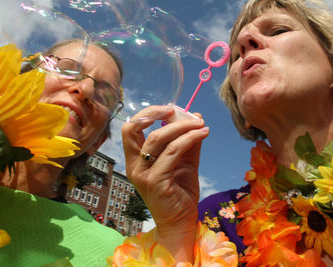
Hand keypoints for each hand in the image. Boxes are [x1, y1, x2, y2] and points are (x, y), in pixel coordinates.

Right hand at [122, 105, 208, 261]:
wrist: (182, 223)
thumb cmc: (180, 193)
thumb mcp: (184, 162)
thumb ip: (187, 141)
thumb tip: (195, 116)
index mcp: (135, 160)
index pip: (130, 129)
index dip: (147, 114)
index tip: (169, 108)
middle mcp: (134, 166)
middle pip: (134, 129)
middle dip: (155, 113)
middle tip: (178, 110)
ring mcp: (143, 175)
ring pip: (158, 138)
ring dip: (182, 126)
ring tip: (200, 123)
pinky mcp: (157, 182)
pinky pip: (173, 152)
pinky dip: (189, 138)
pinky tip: (202, 134)